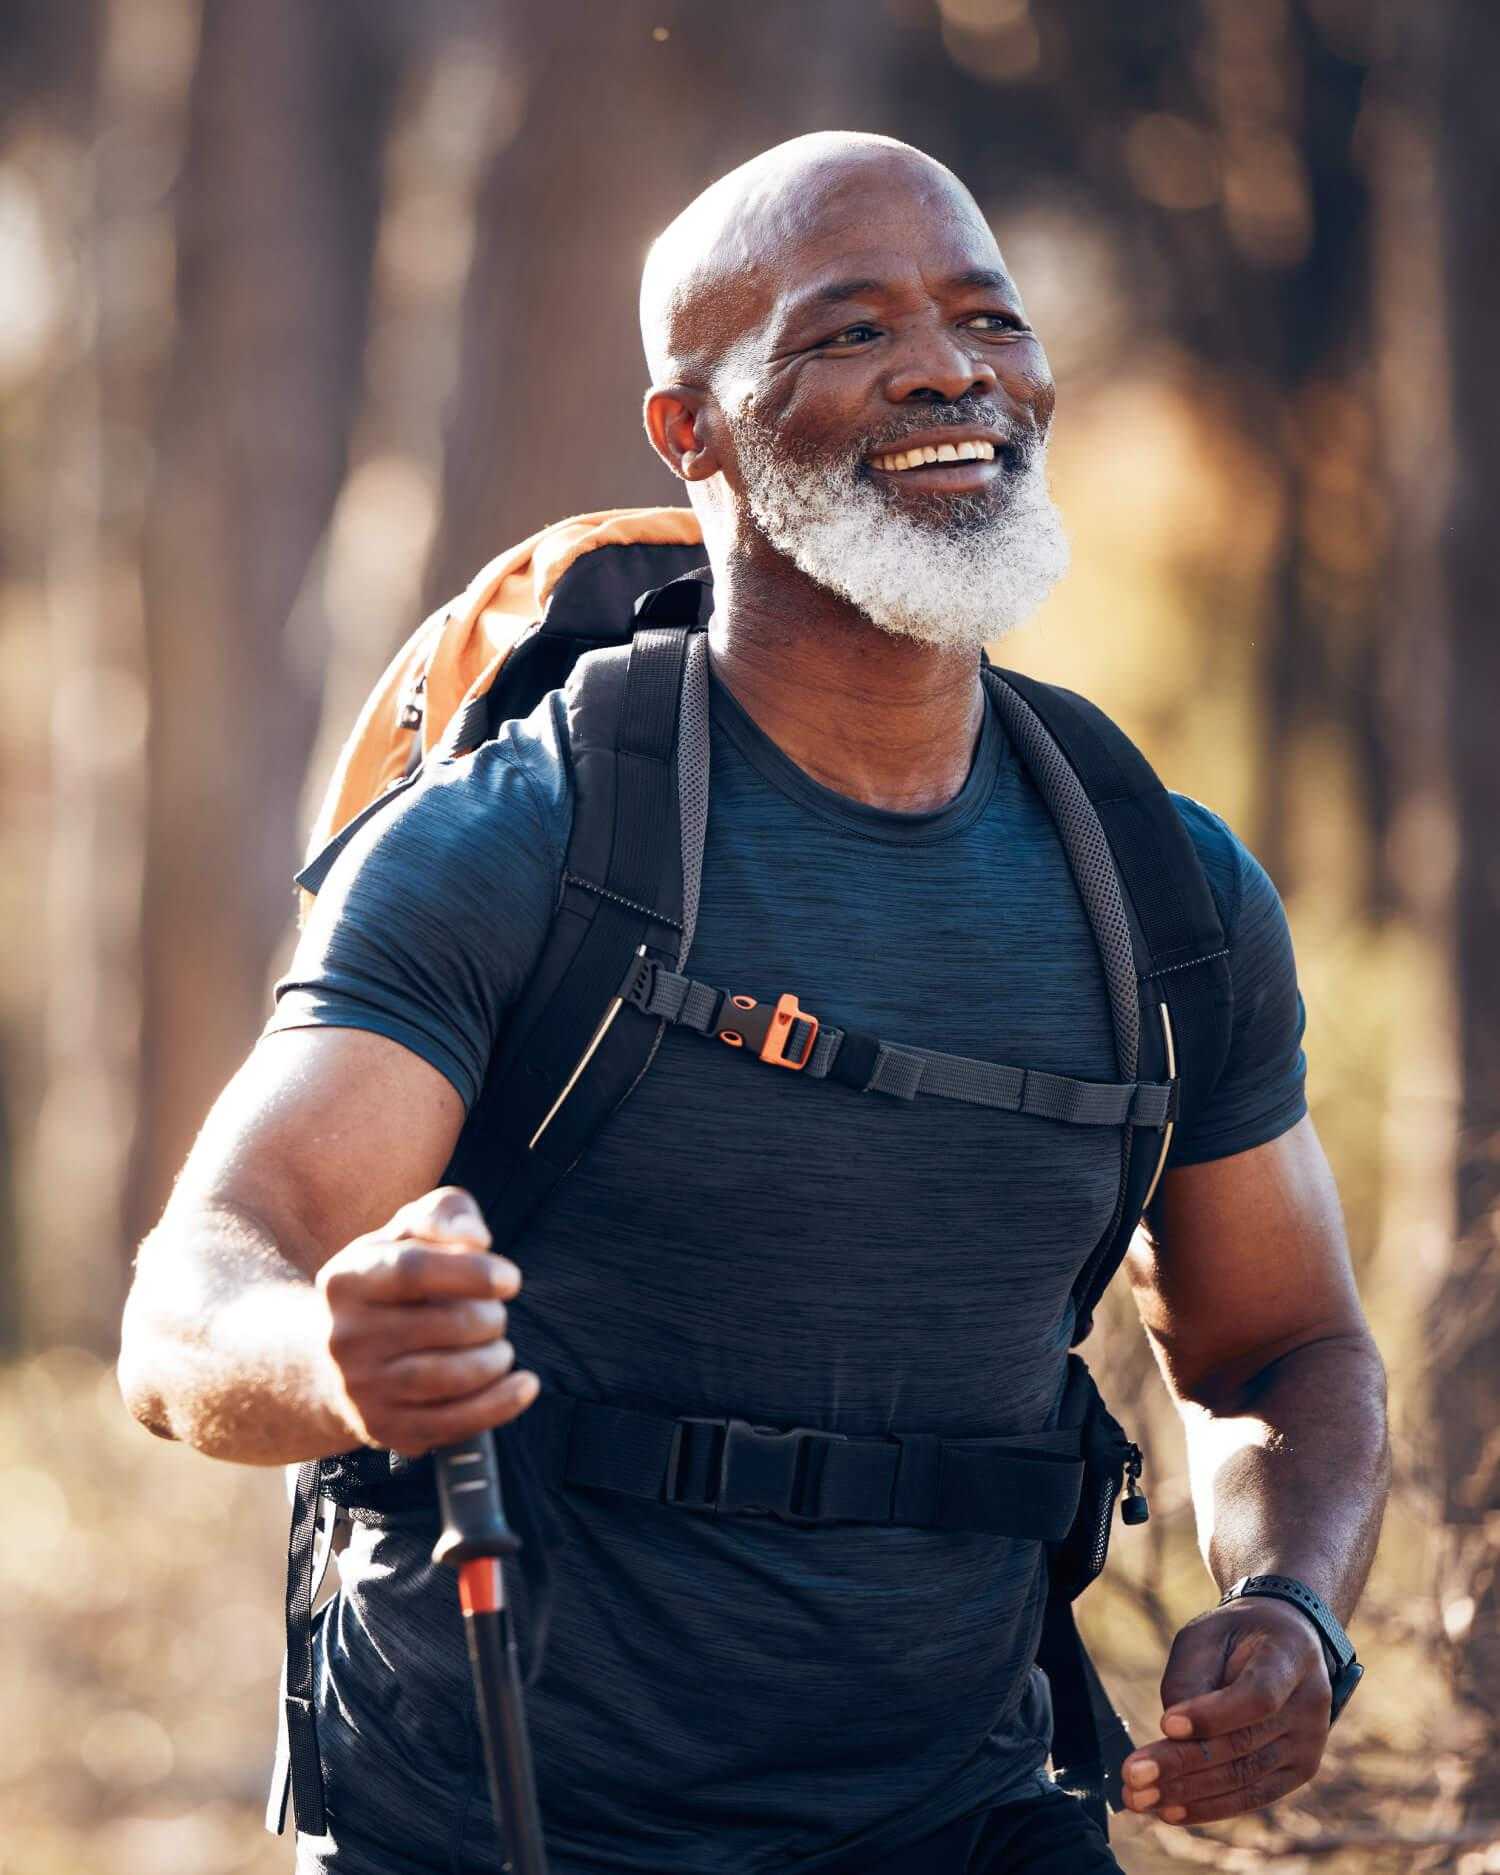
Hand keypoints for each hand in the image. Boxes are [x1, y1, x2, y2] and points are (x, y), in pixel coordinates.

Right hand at [316, 1185, 539, 1456]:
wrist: (337, 1357)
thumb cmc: (392, 1281)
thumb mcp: (407, 1232)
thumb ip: (444, 1213)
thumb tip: (474, 1238)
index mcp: (345, 1279)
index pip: (414, 1271)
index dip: (473, 1272)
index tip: (511, 1279)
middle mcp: (344, 1337)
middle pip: (442, 1325)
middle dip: (489, 1318)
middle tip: (495, 1315)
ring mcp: (360, 1389)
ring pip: (447, 1378)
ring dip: (494, 1360)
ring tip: (500, 1347)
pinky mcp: (383, 1428)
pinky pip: (451, 1424)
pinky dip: (500, 1405)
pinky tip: (525, 1385)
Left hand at [1120, 1597, 1331, 1826]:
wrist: (1284, 1643)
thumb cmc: (1236, 1637)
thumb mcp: (1207, 1634)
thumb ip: (1190, 1679)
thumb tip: (1171, 1737)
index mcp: (1291, 1656)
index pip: (1257, 1696)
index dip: (1212, 1715)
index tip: (1165, 1724)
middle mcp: (1310, 1705)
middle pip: (1244, 1745)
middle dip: (1182, 1764)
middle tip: (1133, 1775)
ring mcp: (1309, 1743)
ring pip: (1245, 1777)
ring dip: (1188, 1794)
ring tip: (1139, 1798)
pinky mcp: (1298, 1771)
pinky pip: (1252, 1796)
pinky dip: (1208, 1807)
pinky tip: (1170, 1811)